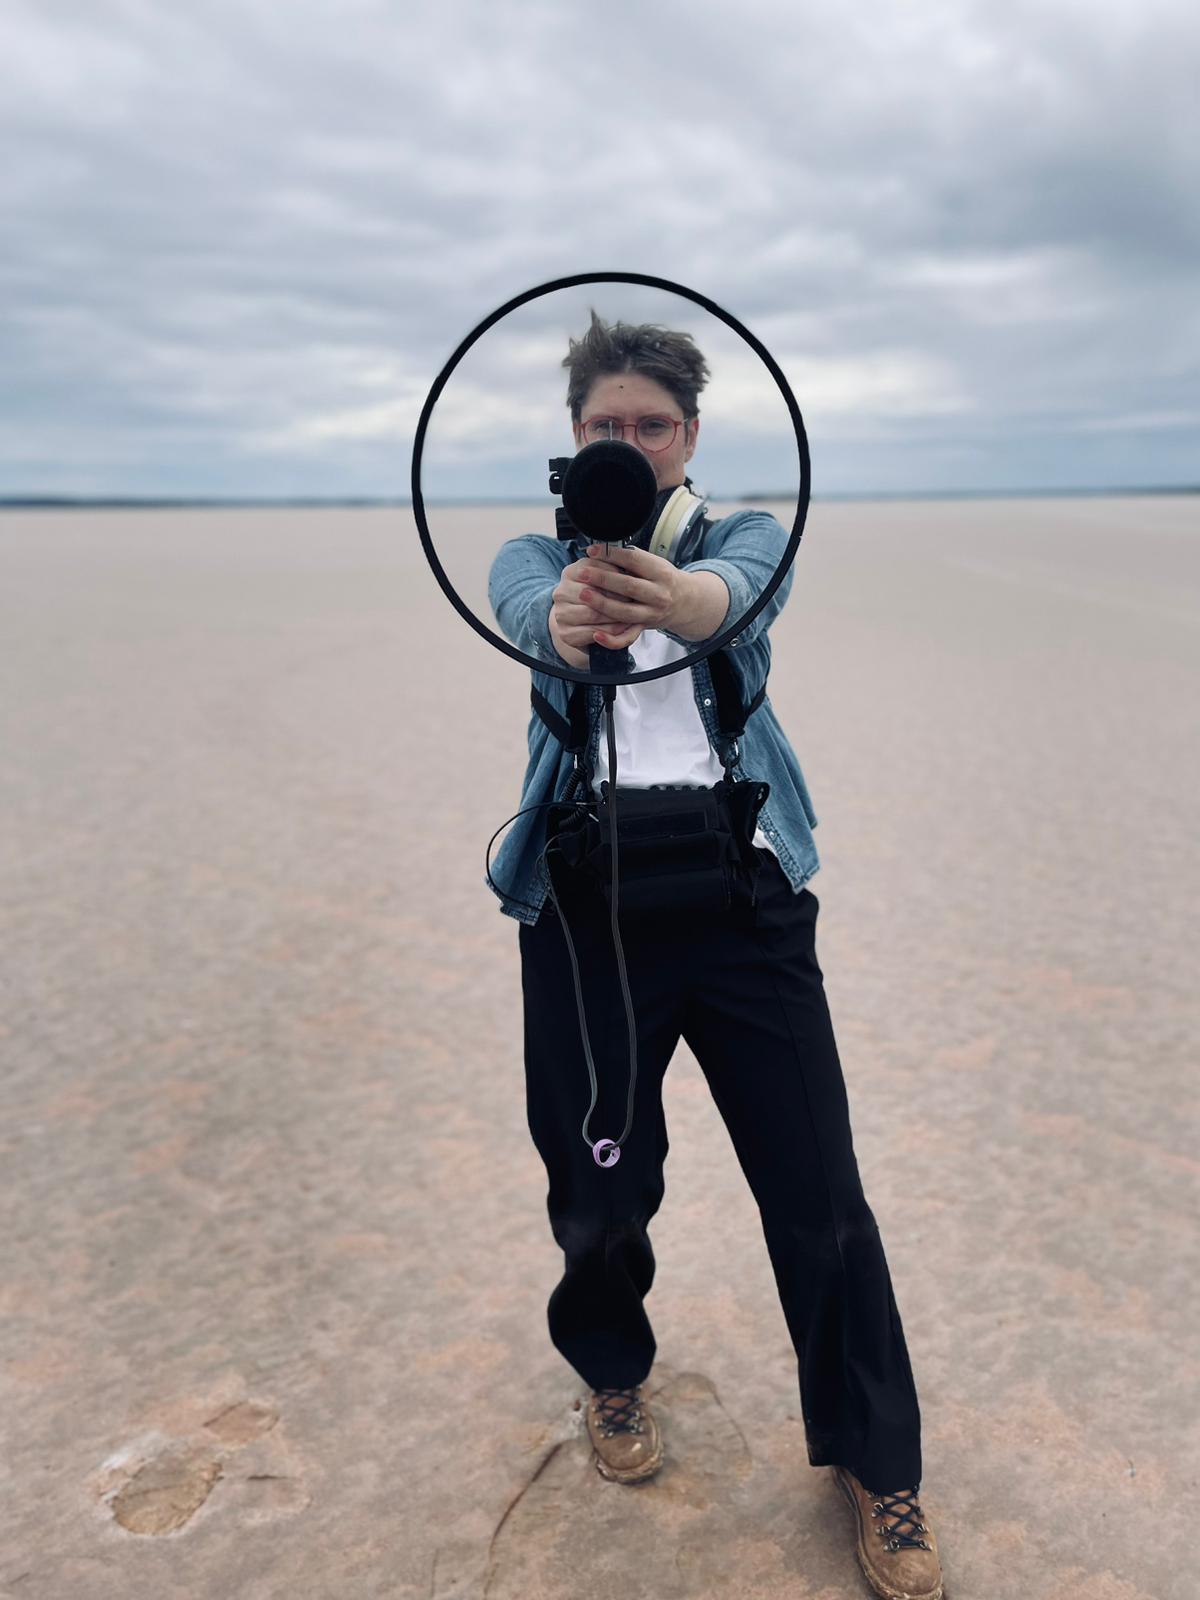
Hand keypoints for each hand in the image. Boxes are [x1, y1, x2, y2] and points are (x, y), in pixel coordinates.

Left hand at [551, 542, 681, 650]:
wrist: (684, 602)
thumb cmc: (663, 579)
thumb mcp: (654, 563)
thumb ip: (632, 558)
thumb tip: (603, 549)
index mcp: (660, 572)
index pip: (634, 560)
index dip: (611, 555)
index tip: (593, 551)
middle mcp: (658, 594)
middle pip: (628, 586)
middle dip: (603, 578)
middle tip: (582, 572)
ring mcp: (651, 614)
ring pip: (625, 612)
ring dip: (602, 603)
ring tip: (583, 594)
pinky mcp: (644, 628)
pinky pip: (627, 637)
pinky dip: (611, 639)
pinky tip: (596, 634)